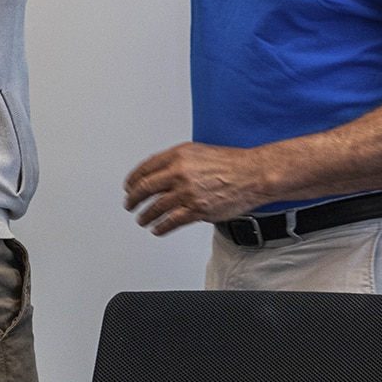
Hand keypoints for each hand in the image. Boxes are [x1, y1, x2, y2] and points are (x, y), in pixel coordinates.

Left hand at [124, 142, 269, 234]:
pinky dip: (161, 227)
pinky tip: (157, 229)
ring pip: (156, 207)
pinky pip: (171, 221)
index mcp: (178, 155)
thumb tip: (159, 172)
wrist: (252, 174)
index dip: (133, 179)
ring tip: (142, 219)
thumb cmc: (231, 163)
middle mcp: (180, 172)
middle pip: (145, 188)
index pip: (145, 168)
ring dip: (145, 216)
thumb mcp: (198, 152)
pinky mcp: (197, 210)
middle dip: (133, 199)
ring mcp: (188, 192)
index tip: (129, 186)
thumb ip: (177, 161)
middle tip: (129, 204)